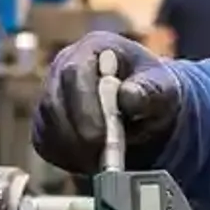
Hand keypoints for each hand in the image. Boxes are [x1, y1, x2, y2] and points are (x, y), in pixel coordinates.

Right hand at [31, 32, 184, 173]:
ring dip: (73, 148)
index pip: (74, 72)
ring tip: (102, 161)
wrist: (145, 109)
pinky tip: (91, 162)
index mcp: (93, 48)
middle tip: (102, 157)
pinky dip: (66, 157)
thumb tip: (128, 96)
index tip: (101, 135)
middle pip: (54, 101)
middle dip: (78, 133)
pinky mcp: (46, 120)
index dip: (84, 105)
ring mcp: (51, 93)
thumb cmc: (153, 92)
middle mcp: (64, 65)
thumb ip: (150, 91)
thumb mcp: (163, 88)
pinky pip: (46, 142)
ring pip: (47, 125)